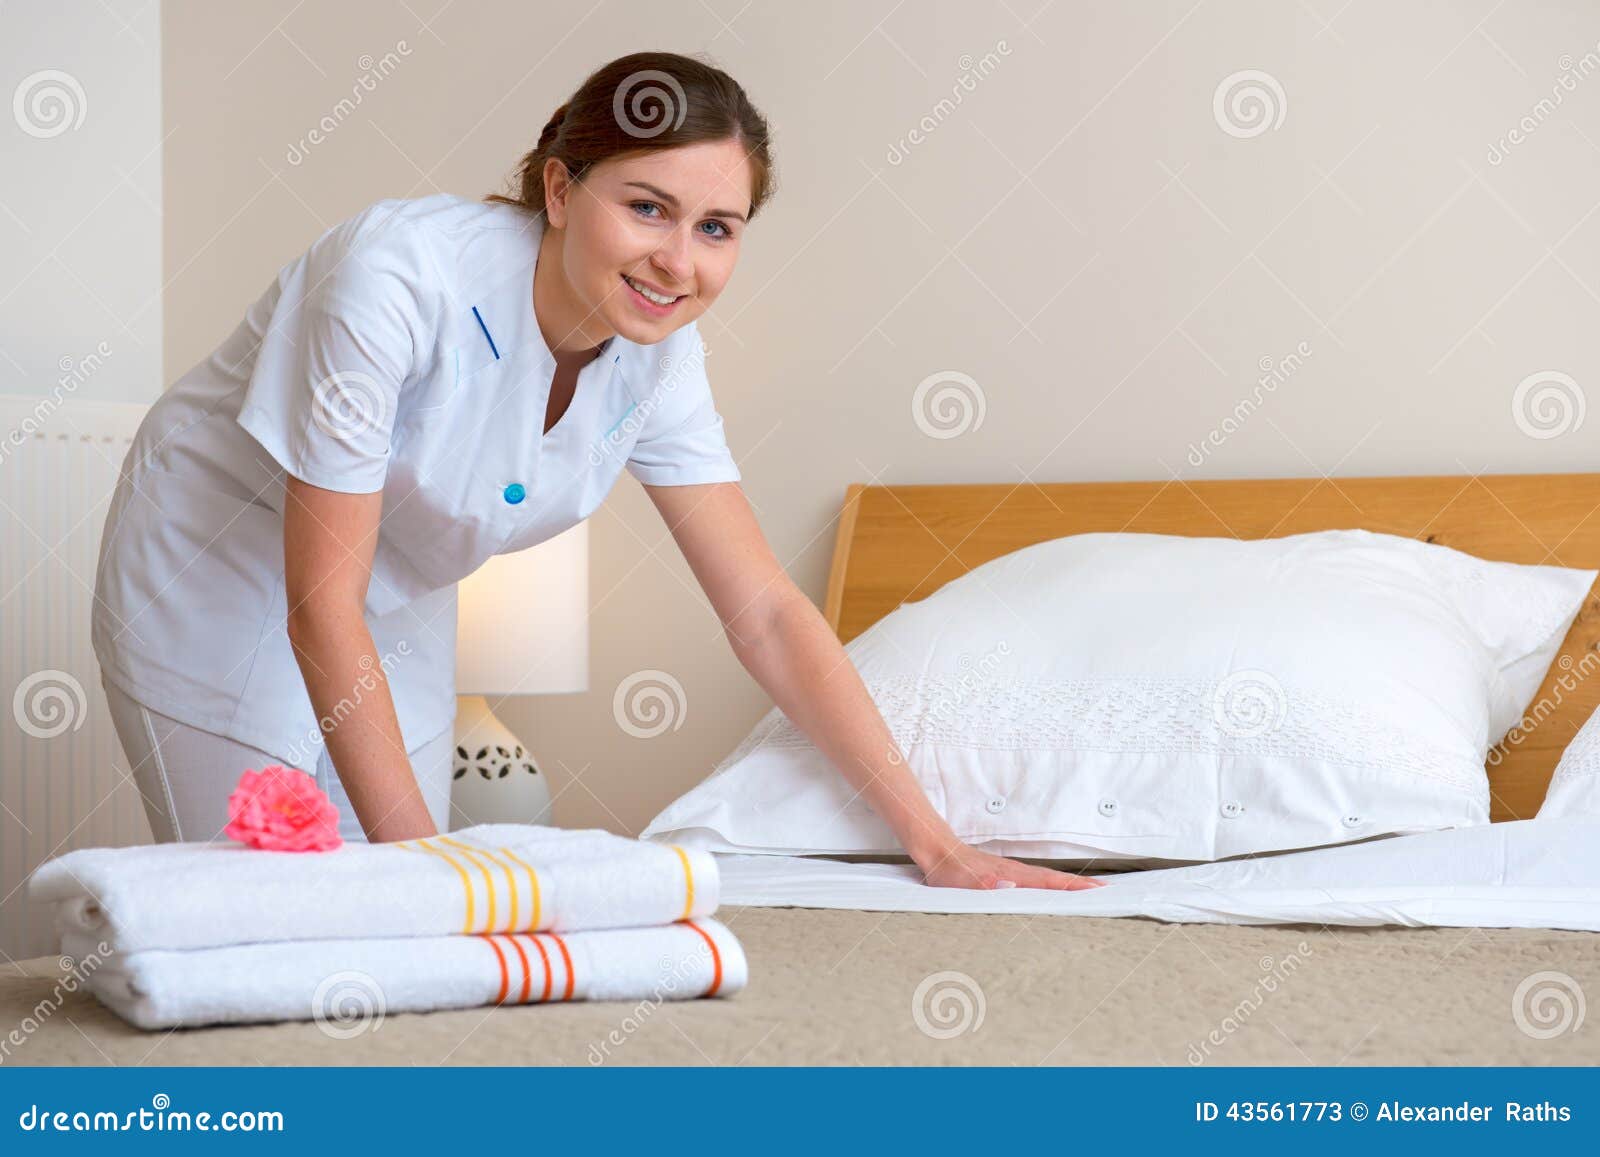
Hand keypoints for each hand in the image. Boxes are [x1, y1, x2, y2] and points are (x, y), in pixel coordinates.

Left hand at [914, 839, 1106, 891]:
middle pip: (1055, 879)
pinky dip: (1053, 884)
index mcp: (1011, 875)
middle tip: (1108, 892)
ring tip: (1091, 891)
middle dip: (1081, 885)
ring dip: (1069, 884)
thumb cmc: (948, 870)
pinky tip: (1055, 890)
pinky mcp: (1006, 873)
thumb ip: (983, 884)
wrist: (936, 851)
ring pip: (1047, 878)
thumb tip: (1010, 885)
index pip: (1048, 882)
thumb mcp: (960, 882)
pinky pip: (1036, 880)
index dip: (1073, 887)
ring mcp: (1012, 871)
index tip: (1097, 891)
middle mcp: (1016, 871)